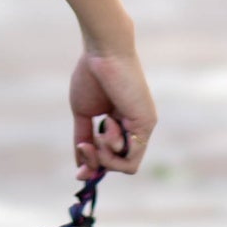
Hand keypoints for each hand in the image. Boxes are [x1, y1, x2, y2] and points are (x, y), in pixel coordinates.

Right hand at [70, 48, 154, 179]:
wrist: (102, 52)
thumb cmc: (91, 75)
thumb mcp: (83, 113)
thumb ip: (83, 138)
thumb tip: (80, 166)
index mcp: (121, 123)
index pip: (113, 157)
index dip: (96, 167)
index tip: (80, 173)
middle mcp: (135, 127)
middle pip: (119, 164)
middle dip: (98, 163)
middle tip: (85, 147)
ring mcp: (143, 127)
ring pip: (126, 165)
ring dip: (105, 155)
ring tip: (99, 130)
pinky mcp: (146, 124)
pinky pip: (131, 159)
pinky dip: (113, 151)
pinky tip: (108, 127)